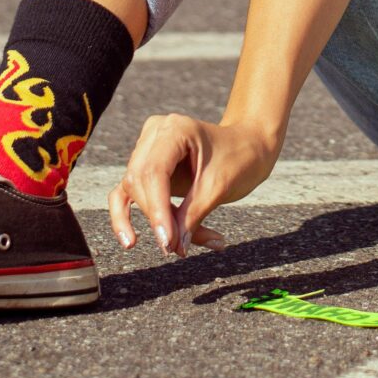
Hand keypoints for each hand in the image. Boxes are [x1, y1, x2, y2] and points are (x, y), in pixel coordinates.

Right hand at [110, 113, 275, 258]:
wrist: (251, 145)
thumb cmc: (240, 157)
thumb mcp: (219, 186)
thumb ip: (192, 216)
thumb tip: (173, 247)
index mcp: (175, 129)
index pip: (154, 172)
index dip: (157, 209)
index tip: (167, 241)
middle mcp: (155, 134)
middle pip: (141, 183)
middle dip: (158, 218)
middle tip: (178, 247)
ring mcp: (148, 148)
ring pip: (136, 192)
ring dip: (157, 221)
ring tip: (181, 245)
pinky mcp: (147, 166)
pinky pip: (127, 194)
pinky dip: (127, 217)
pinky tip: (130, 241)